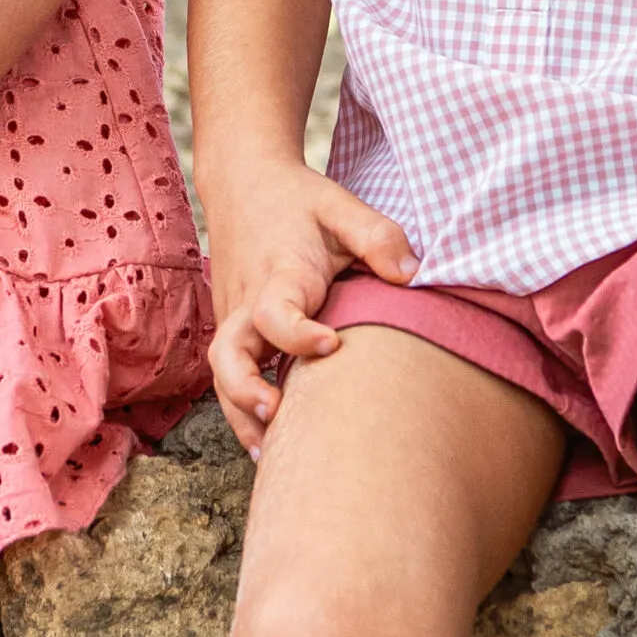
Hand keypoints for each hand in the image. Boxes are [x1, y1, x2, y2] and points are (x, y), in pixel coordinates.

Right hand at [205, 162, 415, 459]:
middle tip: (277, 416)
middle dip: (246, 392)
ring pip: (222, 374)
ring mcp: (235, 317)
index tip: (332, 345)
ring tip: (271, 454)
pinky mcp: (234, 327)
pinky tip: (270, 439)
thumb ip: (378, 237)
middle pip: (228, 356)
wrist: (243, 182)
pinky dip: (243, 404)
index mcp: (279, 274)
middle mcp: (248, 302)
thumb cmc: (298, 201)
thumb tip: (414, 276)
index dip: (298, 334)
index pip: (274, 312)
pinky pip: (230, 371)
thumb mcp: (342, 206)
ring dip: (241, 414)